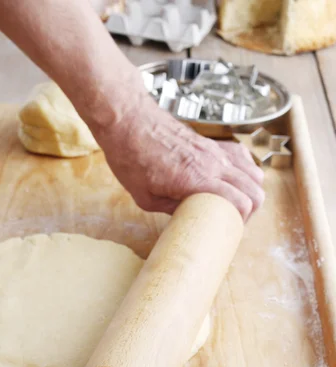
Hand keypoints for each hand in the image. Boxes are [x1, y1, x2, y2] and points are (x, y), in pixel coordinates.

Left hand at [98, 95, 264, 220]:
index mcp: (196, 180)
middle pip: (254, 189)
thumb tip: (189, 217)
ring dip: (251, 189)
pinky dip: (245, 169)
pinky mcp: (212, 142)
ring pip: (254, 172)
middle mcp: (212, 163)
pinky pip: (242, 156)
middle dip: (251, 208)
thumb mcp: (146, 198)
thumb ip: (173, 209)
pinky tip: (233, 179)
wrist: (128, 121)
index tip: (231, 228)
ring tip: (237, 201)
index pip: (241, 201)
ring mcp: (215, 151)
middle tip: (235, 219)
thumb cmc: (131, 156)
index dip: (242, 219)